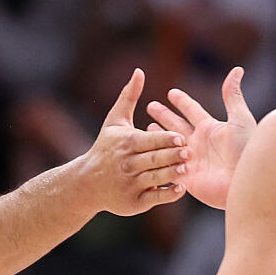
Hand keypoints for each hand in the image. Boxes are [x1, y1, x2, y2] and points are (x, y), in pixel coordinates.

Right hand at [81, 69, 188, 215]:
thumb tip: (140, 71)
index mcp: (126, 143)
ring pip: (154, 179)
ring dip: (170, 174)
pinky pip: (153, 198)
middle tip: (189, 152)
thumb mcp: (115, 121)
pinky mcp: (134, 203)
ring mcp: (130, 184)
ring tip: (187, 170)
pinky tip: (180, 189)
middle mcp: (127, 164)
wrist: (86, 182)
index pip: (148, 140)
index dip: (164, 139)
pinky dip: (166, 194)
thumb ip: (130, 96)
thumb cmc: (106, 147)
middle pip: (152, 159)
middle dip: (170, 156)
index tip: (180, 137)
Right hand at [146, 67, 255, 209]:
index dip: (182, 101)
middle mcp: (199, 143)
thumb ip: (232, 95)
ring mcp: (192, 161)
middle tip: (150, 105)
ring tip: (145, 128)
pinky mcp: (187, 178)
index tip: (171, 92)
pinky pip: (168, 166)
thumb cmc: (246, 149)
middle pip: (176, 125)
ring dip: (157, 136)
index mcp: (210, 128)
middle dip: (164, 115)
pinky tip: (145, 154)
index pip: (192, 110)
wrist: (245, 181)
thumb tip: (237, 69)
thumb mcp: (239, 119)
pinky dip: (158, 159)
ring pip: (169, 144)